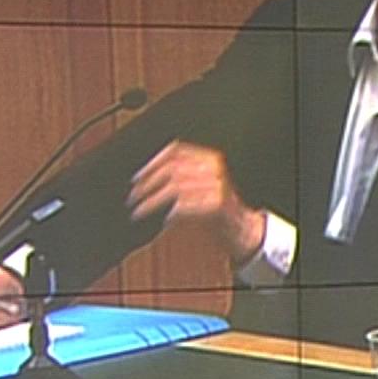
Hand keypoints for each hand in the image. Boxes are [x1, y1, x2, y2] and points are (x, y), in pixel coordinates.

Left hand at [127, 140, 265, 262]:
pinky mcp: (218, 204)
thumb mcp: (200, 183)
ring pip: (174, 189)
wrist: (243, 228)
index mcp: (209, 158)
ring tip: (141, 211)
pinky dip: (171, 214)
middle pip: (171, 170)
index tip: (137, 177)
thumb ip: (180, 174)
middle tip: (134, 197)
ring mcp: (218, 185)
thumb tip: (145, 176)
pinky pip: (186, 206)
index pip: (175, 151)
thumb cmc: (216, 208)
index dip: (152, 163)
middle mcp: (214, 168)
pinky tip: (165, 219)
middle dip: (147, 185)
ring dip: (152, 202)